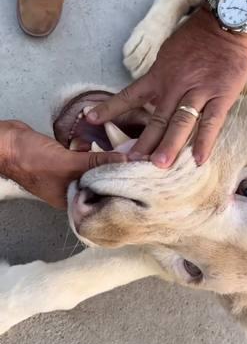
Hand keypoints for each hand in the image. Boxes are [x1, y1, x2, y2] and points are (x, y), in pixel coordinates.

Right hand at [0, 121, 125, 208]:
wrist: (7, 142)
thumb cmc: (32, 160)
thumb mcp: (69, 164)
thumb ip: (98, 163)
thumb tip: (126, 161)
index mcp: (70, 200)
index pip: (100, 200)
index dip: (118, 190)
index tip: (137, 180)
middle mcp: (70, 190)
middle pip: (98, 184)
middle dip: (114, 174)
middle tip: (135, 165)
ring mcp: (66, 175)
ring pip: (92, 170)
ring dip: (104, 161)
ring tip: (124, 155)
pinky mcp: (64, 161)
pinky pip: (83, 159)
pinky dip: (91, 152)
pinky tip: (102, 145)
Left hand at [86, 8, 246, 167]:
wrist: (225, 23)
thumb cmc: (194, 38)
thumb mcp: (167, 54)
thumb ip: (158, 77)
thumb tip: (150, 96)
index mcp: (158, 76)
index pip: (130, 95)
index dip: (110, 108)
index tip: (91, 119)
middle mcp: (174, 87)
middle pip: (156, 118)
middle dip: (144, 142)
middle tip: (132, 162)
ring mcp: (198, 92)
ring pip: (180, 122)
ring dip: (169, 145)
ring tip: (158, 165)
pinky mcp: (221, 96)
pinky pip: (212, 122)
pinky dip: (205, 141)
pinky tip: (199, 160)